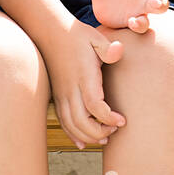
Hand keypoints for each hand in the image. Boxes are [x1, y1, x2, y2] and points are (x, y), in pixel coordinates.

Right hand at [41, 18, 127, 149]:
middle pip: (82, 122)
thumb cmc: (77, 36)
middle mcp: (70, 89)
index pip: (94, 106)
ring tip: (104, 138)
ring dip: (88, 136)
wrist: (51, 32)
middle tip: (115, 130)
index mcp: (83, 77)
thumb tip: (119, 51)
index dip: (108, 119)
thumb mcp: (95, 37)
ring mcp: (61, 95)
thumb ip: (108, 48)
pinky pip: (63, 122)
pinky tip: (83, 142)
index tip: (122, 121)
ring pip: (71, 125)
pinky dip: (73, 135)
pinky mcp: (57, 97)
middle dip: (100, 132)